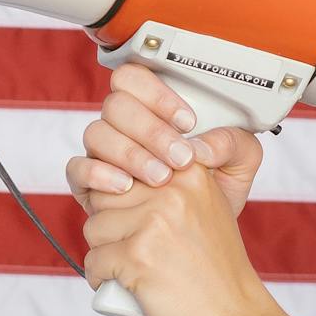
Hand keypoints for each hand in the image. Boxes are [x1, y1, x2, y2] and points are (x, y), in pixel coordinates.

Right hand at [64, 62, 264, 219]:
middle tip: (180, 159)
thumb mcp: (239, 164)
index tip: (188, 122)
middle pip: (116, 105)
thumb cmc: (215, 191)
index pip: (136, 79)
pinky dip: (98, 174)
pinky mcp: (89, 184)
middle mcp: (123, 127)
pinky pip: (77, 168)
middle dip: (151, 130)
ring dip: (130, 153)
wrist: (201, 237)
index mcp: (154, 110)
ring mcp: (104, 153)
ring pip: (97, 133)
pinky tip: (124, 187)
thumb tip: (202, 145)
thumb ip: (233, 143)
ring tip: (160, 178)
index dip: (157, 94)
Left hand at [81, 157, 283, 315]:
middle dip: (111, 226)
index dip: (126, 201)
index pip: (128, 168)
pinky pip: (94, 261)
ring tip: (133, 270)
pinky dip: (102, 279)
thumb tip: (112, 176)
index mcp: (190, 173)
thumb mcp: (205, 210)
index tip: (145, 225)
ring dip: (105, 253)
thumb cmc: (214, 272)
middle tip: (136, 251)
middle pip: (106, 196)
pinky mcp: (137, 256)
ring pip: (94, 228)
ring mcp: (154, 222)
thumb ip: (169, 187)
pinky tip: (127, 287)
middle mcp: (173, 190)